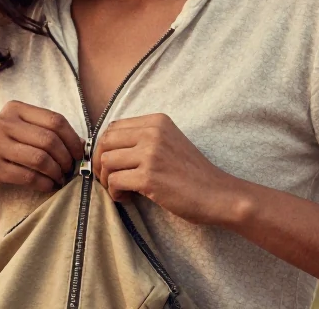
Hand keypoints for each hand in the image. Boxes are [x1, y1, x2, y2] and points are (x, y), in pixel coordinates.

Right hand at [0, 101, 84, 193]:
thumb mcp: (16, 129)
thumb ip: (43, 131)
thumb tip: (81, 143)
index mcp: (14, 109)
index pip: (55, 120)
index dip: (73, 138)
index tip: (79, 153)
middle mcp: (2, 122)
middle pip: (49, 140)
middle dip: (66, 158)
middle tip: (70, 170)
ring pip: (40, 159)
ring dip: (56, 173)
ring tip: (59, 179)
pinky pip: (28, 176)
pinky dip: (44, 183)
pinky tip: (48, 186)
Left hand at [94, 113, 249, 225]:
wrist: (219, 194)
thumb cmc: (193, 174)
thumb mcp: (169, 143)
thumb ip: (143, 139)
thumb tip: (106, 148)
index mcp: (157, 121)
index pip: (113, 127)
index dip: (104, 146)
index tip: (109, 163)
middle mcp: (152, 133)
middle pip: (105, 142)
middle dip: (99, 162)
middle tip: (107, 178)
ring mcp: (150, 154)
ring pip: (106, 162)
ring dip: (107, 180)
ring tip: (121, 190)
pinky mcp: (149, 177)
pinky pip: (114, 181)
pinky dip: (115, 192)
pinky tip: (127, 198)